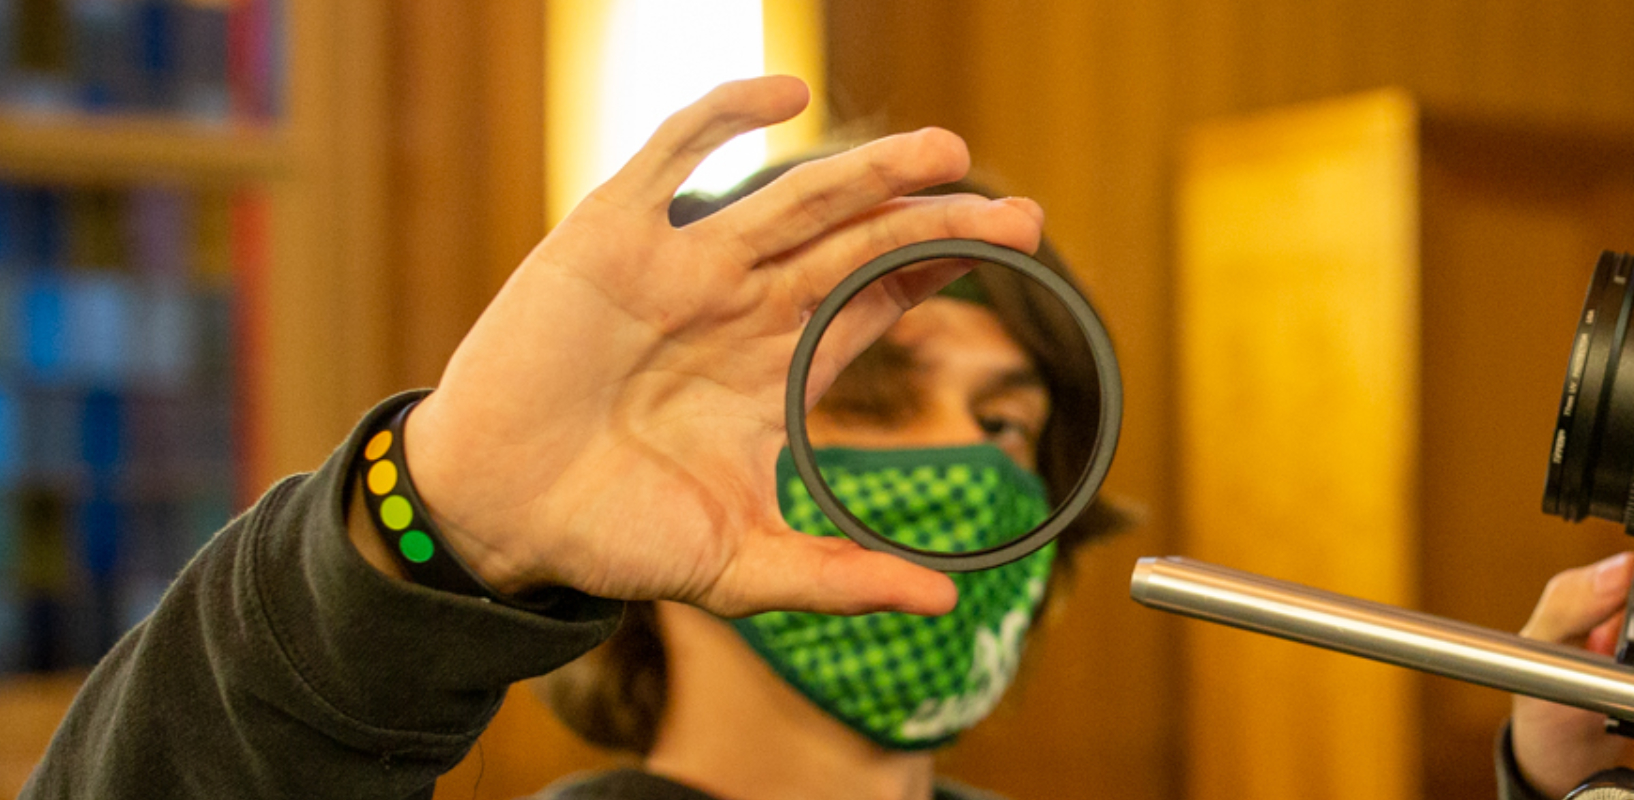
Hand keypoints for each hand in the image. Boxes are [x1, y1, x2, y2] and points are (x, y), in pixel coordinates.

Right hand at [385, 76, 1041, 616]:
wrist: (494, 517)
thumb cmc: (611, 535)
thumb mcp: (741, 567)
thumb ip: (839, 582)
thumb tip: (942, 607)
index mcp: (778, 364)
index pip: (879, 296)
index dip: (943, 265)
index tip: (1021, 247)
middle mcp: (742, 304)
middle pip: (859, 243)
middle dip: (938, 223)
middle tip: (1019, 217)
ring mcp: (681, 267)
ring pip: (792, 198)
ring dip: (867, 171)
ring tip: (944, 152)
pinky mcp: (609, 237)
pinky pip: (670, 157)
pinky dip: (723, 117)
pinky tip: (784, 91)